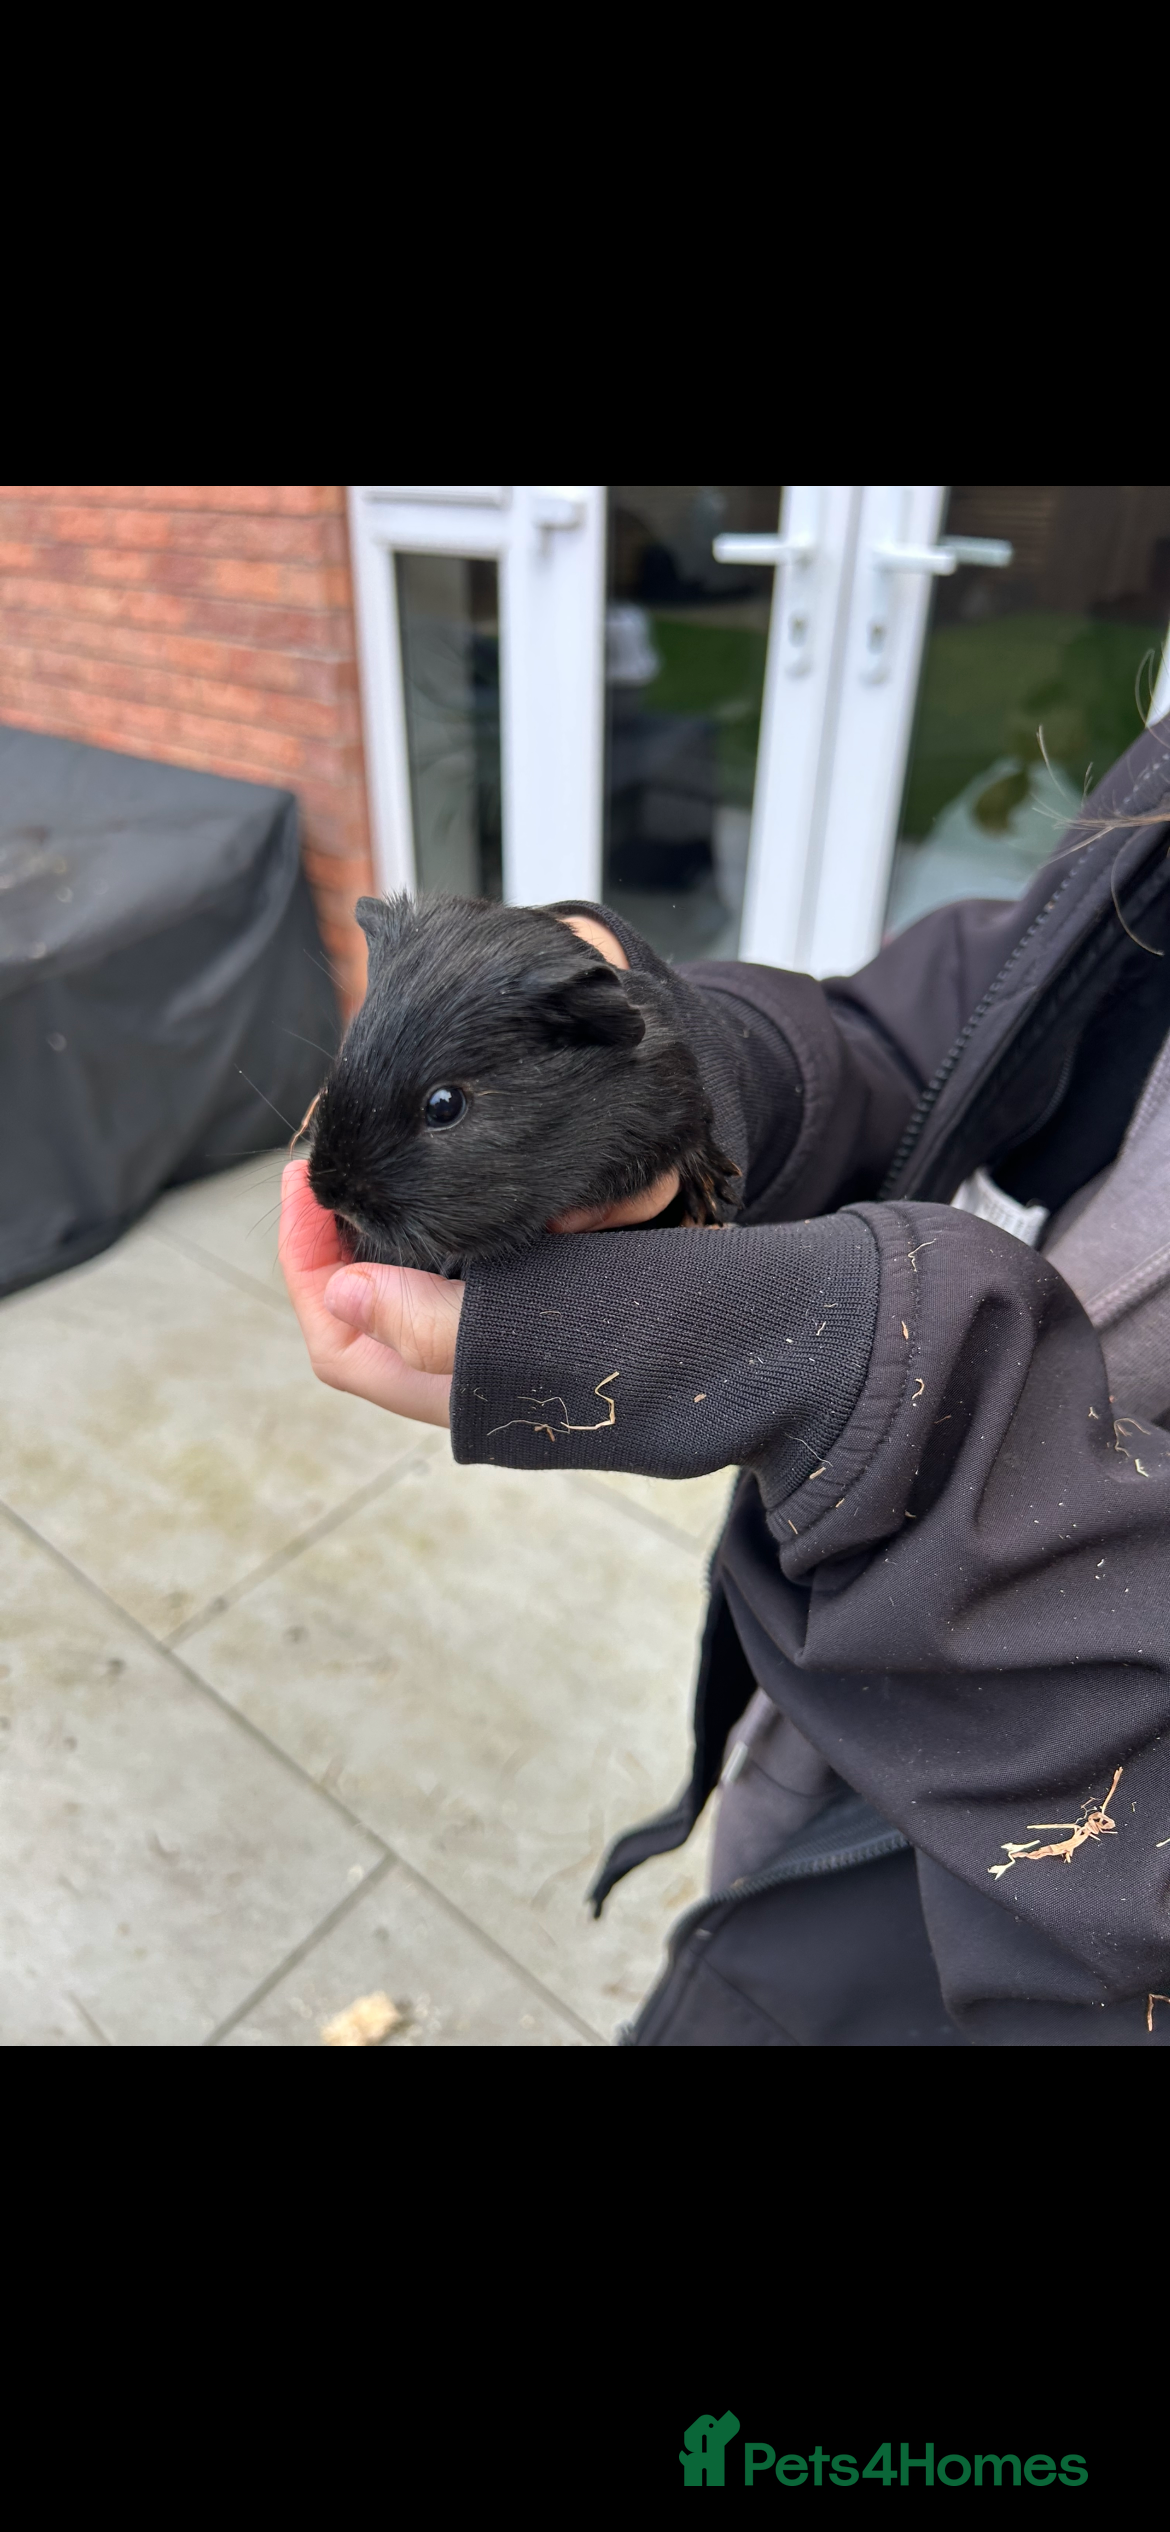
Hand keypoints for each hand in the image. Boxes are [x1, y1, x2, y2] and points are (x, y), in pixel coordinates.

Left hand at [281, 910, 678, 1423]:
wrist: (752, 1350)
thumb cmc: (641, 1338)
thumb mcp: (528, 1324)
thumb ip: (427, 1320)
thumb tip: (338, 1292)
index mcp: (447, 1390)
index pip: (335, 1341)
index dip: (303, 1262)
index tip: (303, 1179)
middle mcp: (461, 1380)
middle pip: (359, 1315)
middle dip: (334, 1239)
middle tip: (332, 1158)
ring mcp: (498, 1355)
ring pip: (408, 1297)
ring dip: (383, 1234)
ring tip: (377, 1164)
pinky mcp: (536, 1326)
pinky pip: (463, 1283)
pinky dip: (441, 1236)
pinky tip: (452, 1187)